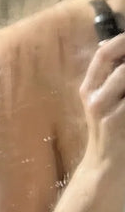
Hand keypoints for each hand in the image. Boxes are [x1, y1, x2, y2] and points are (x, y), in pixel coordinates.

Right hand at [80, 31, 124, 172]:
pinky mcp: (118, 125)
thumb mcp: (103, 105)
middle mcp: (94, 98)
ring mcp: (106, 112)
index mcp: (89, 89)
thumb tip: (114, 51)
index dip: (121, 41)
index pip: (103, 55)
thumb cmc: (111, 135)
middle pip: (119, 65)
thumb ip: (109, 81)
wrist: (105, 169)